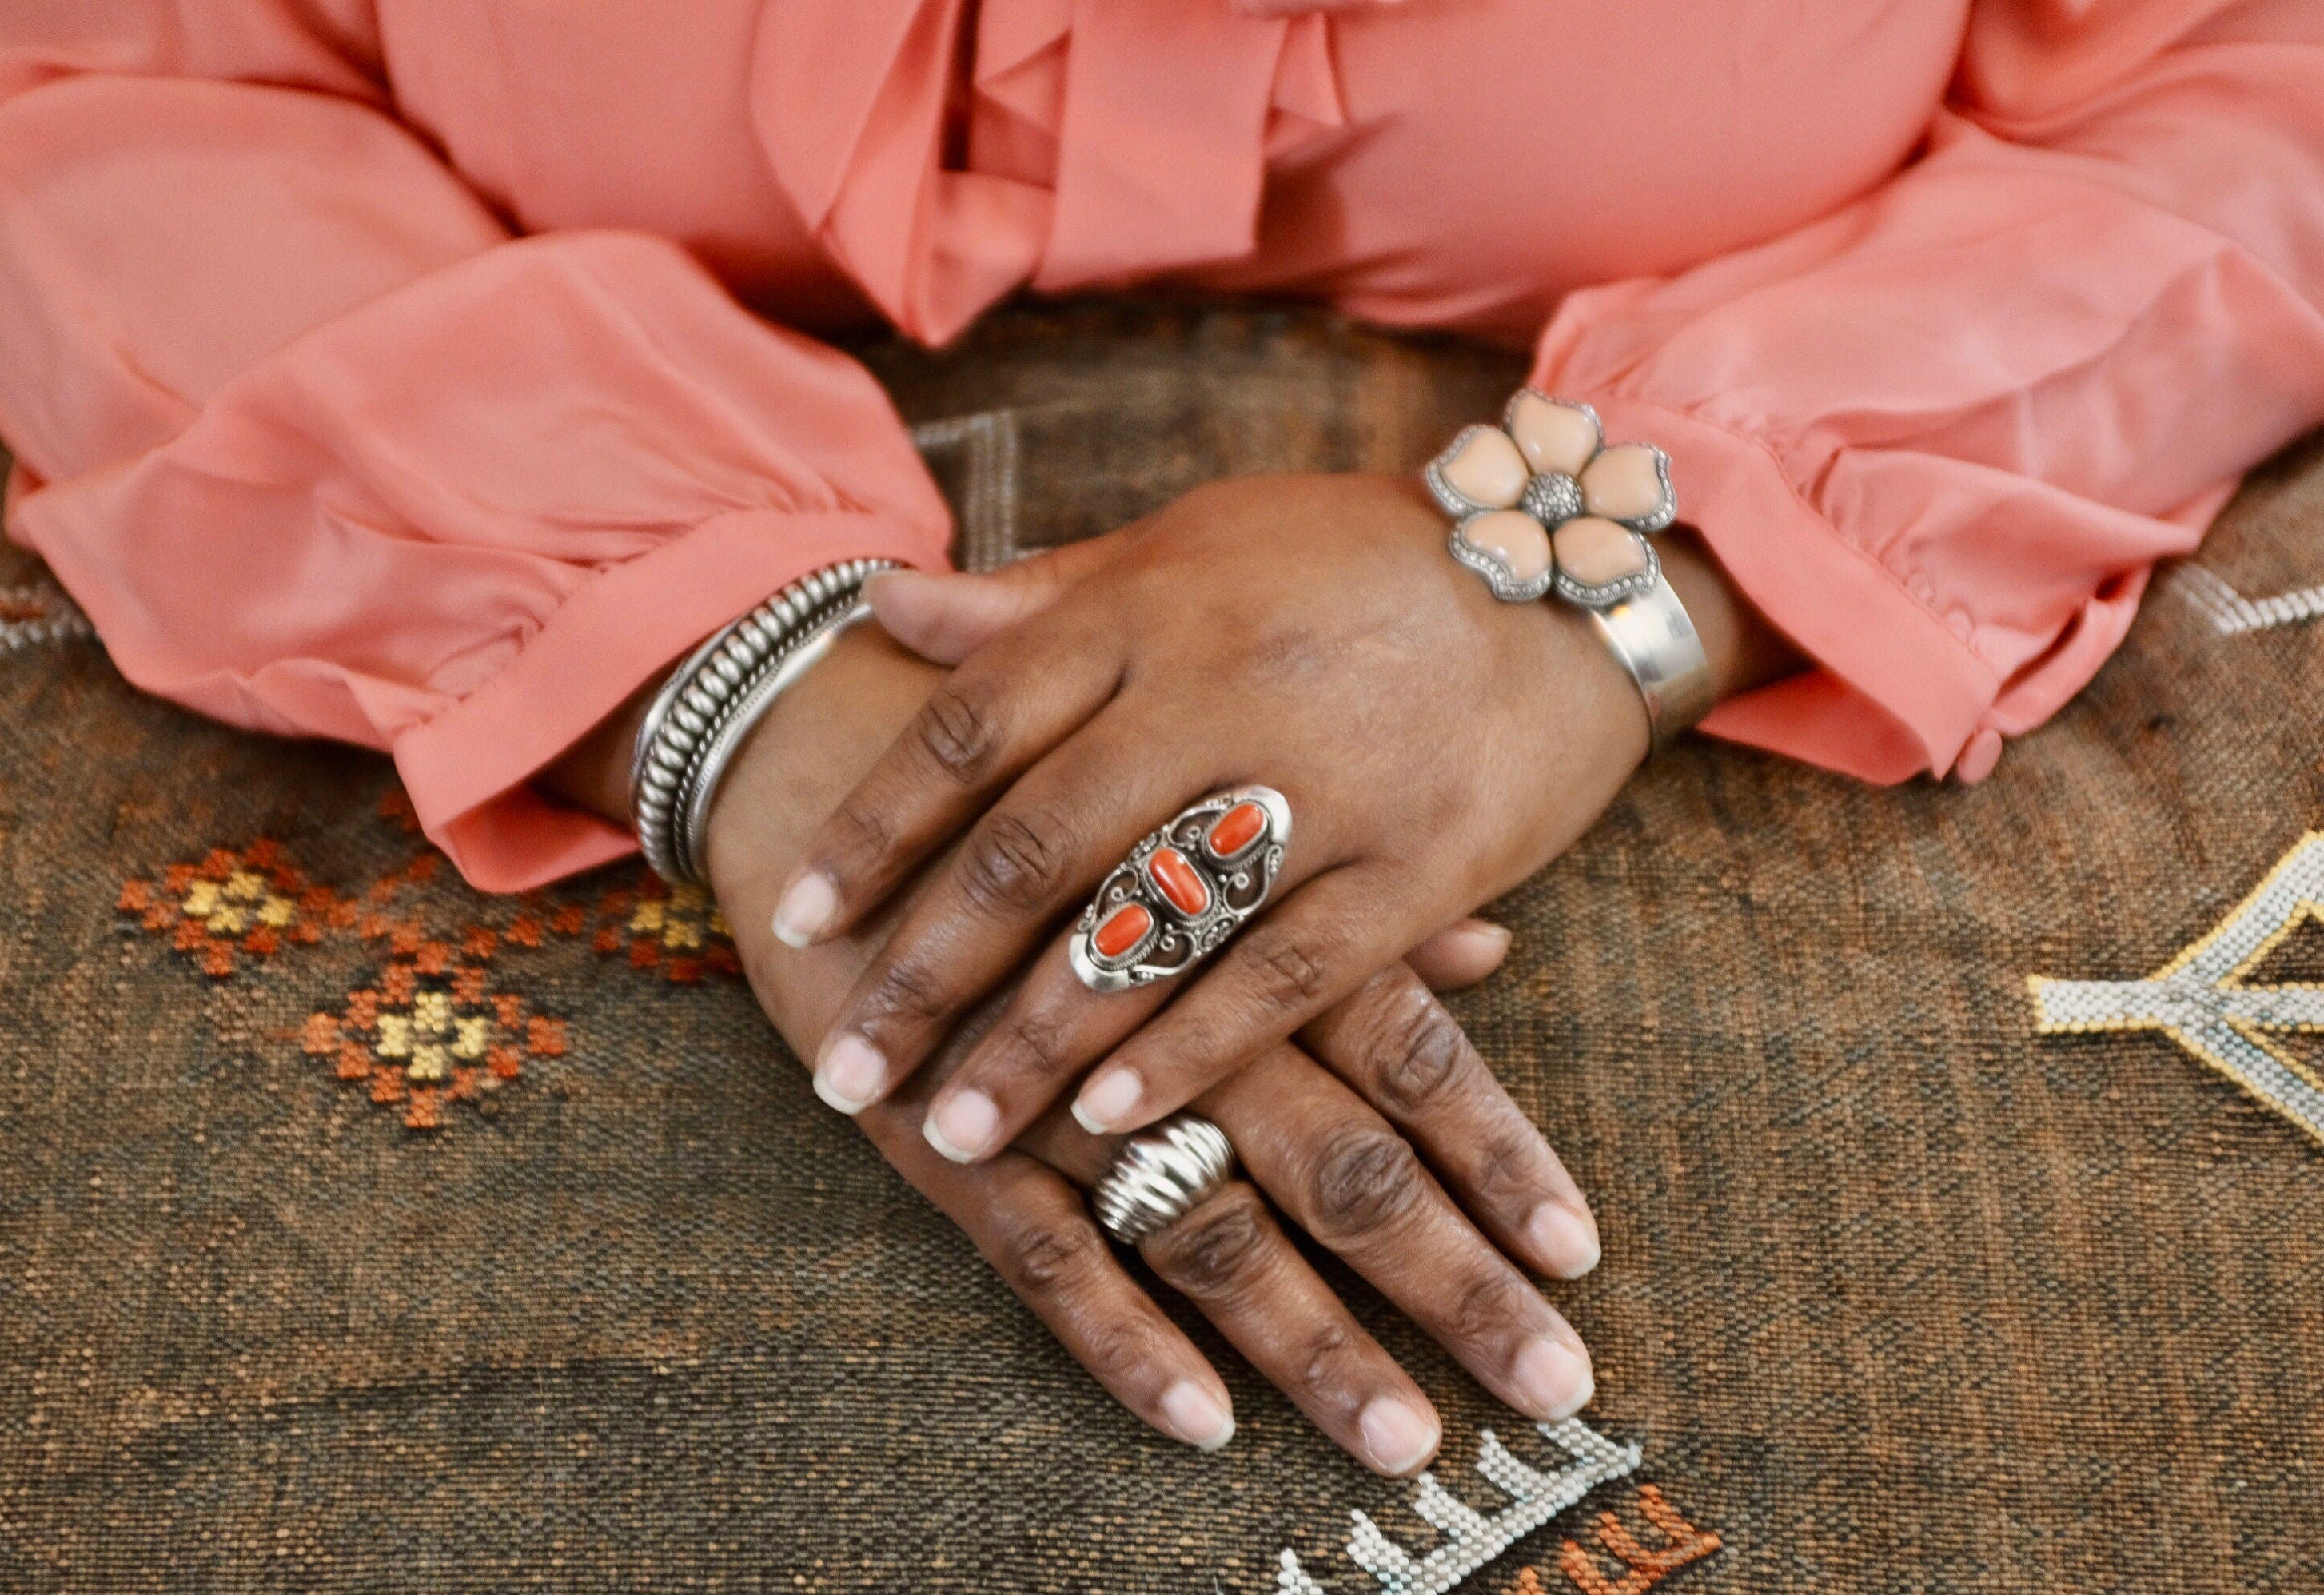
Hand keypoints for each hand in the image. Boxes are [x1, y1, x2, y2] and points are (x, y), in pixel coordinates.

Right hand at [546, 621, 1609, 1472]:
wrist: (820, 733)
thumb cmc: (1039, 767)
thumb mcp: (1199, 802)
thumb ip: (1344, 896)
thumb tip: (1492, 958)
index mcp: (1247, 916)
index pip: (1408, 1053)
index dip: (1497, 1154)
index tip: (1580, 1253)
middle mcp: (1175, 1004)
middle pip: (1340, 1159)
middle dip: (1450, 1279)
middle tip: (1553, 1384)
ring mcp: (1058, 1076)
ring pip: (1210, 1225)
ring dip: (1311, 1341)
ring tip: (1404, 1442)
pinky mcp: (943, 1125)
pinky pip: (1045, 1255)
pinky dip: (1124, 1340)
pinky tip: (1202, 1421)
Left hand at [773, 474, 1789, 1165]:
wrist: (1572, 577)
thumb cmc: (1356, 563)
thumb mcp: (1192, 546)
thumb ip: (1036, 597)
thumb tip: (873, 603)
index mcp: (1152, 611)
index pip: (977, 725)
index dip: (877, 827)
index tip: (795, 916)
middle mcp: (1222, 693)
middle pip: (1036, 848)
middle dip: (926, 970)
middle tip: (843, 1070)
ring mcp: (1325, 784)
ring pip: (1149, 929)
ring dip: (1036, 1042)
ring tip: (950, 1131)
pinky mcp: (1418, 865)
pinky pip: (1286, 975)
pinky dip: (1192, 1051)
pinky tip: (1110, 1124)